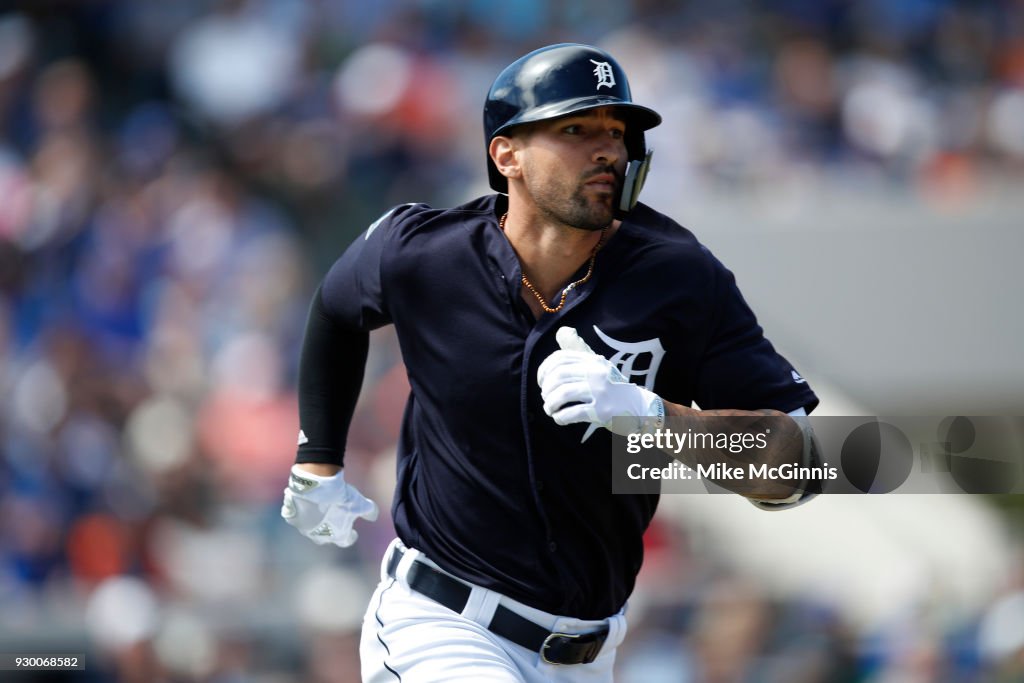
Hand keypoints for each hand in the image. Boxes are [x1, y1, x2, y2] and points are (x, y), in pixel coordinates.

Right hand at [281, 465, 378, 546]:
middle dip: (330, 532)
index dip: (351, 537)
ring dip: (314, 522)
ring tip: (320, 512)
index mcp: (336, 536)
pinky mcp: (291, 516)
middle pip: (325, 537)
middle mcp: (317, 536)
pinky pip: (296, 517)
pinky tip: (304, 505)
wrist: (316, 484)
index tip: (353, 534)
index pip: (346, 541)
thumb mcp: (360, 503)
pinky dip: (301, 513)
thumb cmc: (340, 496)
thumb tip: (374, 516)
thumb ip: (369, 511)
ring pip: (309, 528)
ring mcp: (302, 527)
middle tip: (335, 522)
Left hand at [537, 327, 664, 435]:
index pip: (559, 359)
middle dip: (546, 390)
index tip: (541, 382)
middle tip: (546, 399)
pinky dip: (560, 417)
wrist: (640, 407)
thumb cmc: (614, 387)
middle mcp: (596, 373)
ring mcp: (600, 391)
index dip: (544, 370)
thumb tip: (561, 331)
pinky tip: (560, 419)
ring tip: (550, 410)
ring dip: (550, 404)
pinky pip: (572, 413)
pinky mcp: (602, 411)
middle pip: (558, 377)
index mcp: (593, 361)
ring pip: (562, 394)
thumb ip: (580, 353)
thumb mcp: (599, 366)